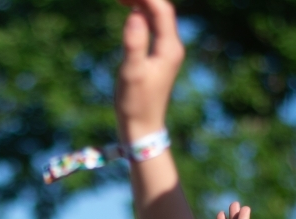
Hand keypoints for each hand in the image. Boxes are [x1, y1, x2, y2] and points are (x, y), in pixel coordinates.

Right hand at [115, 0, 184, 141]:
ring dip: (142, 6)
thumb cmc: (135, 104)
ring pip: (158, 19)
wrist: (143, 129)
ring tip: (122, 1)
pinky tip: (130, 16)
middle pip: (162, 11)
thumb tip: (135, 14)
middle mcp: (173, 47)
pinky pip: (154, 29)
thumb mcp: (132, 73)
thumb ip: (135, 43)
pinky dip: (143, 18)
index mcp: (170, 48)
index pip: (161, 10)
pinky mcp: (160, 59)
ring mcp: (168, 53)